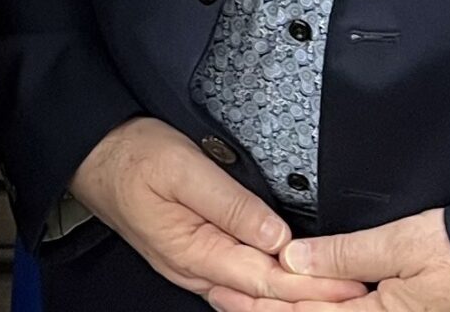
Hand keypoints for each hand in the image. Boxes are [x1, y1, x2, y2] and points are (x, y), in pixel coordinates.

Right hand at [69, 118, 368, 303]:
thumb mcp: (180, 167)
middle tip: (359, 299)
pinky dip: (268, 295)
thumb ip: (230, 202)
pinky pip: (238, 288)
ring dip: (292, 303)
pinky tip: (287, 296)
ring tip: (334, 301)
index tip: (354, 284)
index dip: (313, 285)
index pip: (267, 279)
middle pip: (263, 298)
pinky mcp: (192, 257)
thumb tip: (278, 234)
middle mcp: (195, 271)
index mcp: (194, 252)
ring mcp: (192, 268)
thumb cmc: (130, 154)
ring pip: (251, 299)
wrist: (90, 153)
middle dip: (311, 302)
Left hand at [212, 209, 449, 311]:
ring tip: (253, 300)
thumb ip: (342, 255)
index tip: (232, 294)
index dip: (266, 307)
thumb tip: (292, 259)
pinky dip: (321, 308)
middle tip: (229, 297)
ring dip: (292, 311)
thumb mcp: (396, 244)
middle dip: (271, 311)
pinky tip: (304, 296)